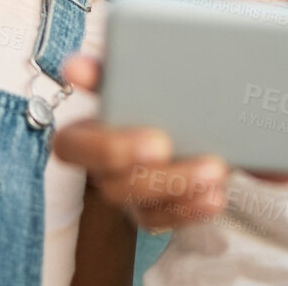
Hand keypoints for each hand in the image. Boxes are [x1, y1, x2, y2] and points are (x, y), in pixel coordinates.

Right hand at [53, 55, 228, 226]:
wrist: (206, 120)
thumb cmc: (162, 91)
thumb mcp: (140, 72)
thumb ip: (111, 69)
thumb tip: (75, 67)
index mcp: (92, 130)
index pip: (71, 146)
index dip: (99, 145)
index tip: (150, 136)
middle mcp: (106, 169)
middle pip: (111, 182)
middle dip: (146, 171)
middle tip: (171, 148)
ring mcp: (132, 194)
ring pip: (142, 204)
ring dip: (178, 186)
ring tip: (214, 169)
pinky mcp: (157, 211)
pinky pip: (168, 220)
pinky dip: (192, 208)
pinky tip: (215, 194)